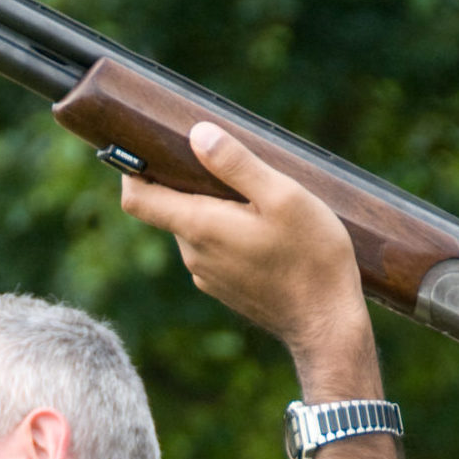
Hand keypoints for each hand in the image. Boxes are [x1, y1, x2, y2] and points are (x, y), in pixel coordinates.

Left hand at [117, 122, 372, 378]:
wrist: (327, 324)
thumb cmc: (311, 257)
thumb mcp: (282, 197)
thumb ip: (237, 165)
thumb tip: (197, 135)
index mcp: (199, 227)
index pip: (137, 199)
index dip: (132, 170)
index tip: (146, 148)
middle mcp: (193, 255)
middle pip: (171, 207)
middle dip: (190, 182)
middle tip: (232, 165)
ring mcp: (207, 275)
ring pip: (195, 228)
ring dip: (214, 208)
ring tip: (258, 200)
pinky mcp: (224, 288)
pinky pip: (213, 250)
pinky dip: (227, 232)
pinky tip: (265, 231)